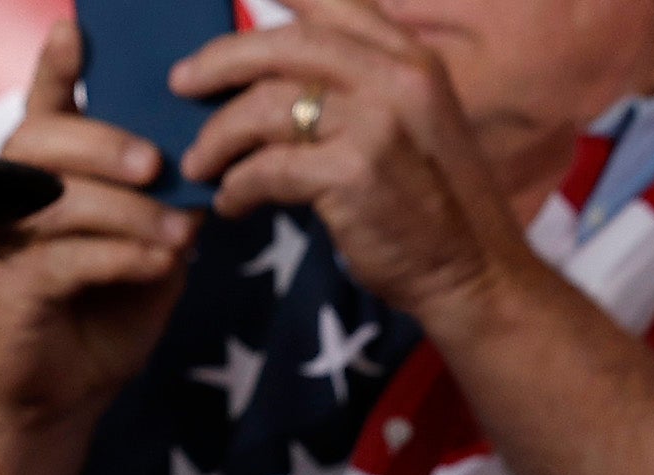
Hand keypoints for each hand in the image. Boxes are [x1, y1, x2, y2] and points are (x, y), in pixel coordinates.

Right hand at [0, 16, 199, 439]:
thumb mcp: (148, 248)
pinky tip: (155, 263)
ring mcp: (3, 245)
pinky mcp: (7, 292)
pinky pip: (59, 258)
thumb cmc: (101, 320)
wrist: (65, 405)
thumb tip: (200, 159)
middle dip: (102, 141)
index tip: (78, 33)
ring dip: (125, 210)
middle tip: (155, 164)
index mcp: (48, 175)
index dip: (57, 66)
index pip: (48, 107)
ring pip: (56, 198)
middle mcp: (14, 199)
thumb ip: (164, 202)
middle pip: (42, 138)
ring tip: (176, 233)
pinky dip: (116, 256)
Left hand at [171, 0, 532, 321]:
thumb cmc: (431, 200)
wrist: (473, 268)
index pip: (334, 2)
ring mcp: (376, 122)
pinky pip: (267, 167)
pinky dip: (237, 187)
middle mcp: (396, 75)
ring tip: (201, 165)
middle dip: (221, 60)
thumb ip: (362, 83)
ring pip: (265, 107)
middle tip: (181, 83)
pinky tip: (230, 204)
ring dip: (219, 137)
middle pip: (284, 44)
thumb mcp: (411, 119)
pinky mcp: (353, 173)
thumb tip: (281, 74)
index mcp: (408, 55)